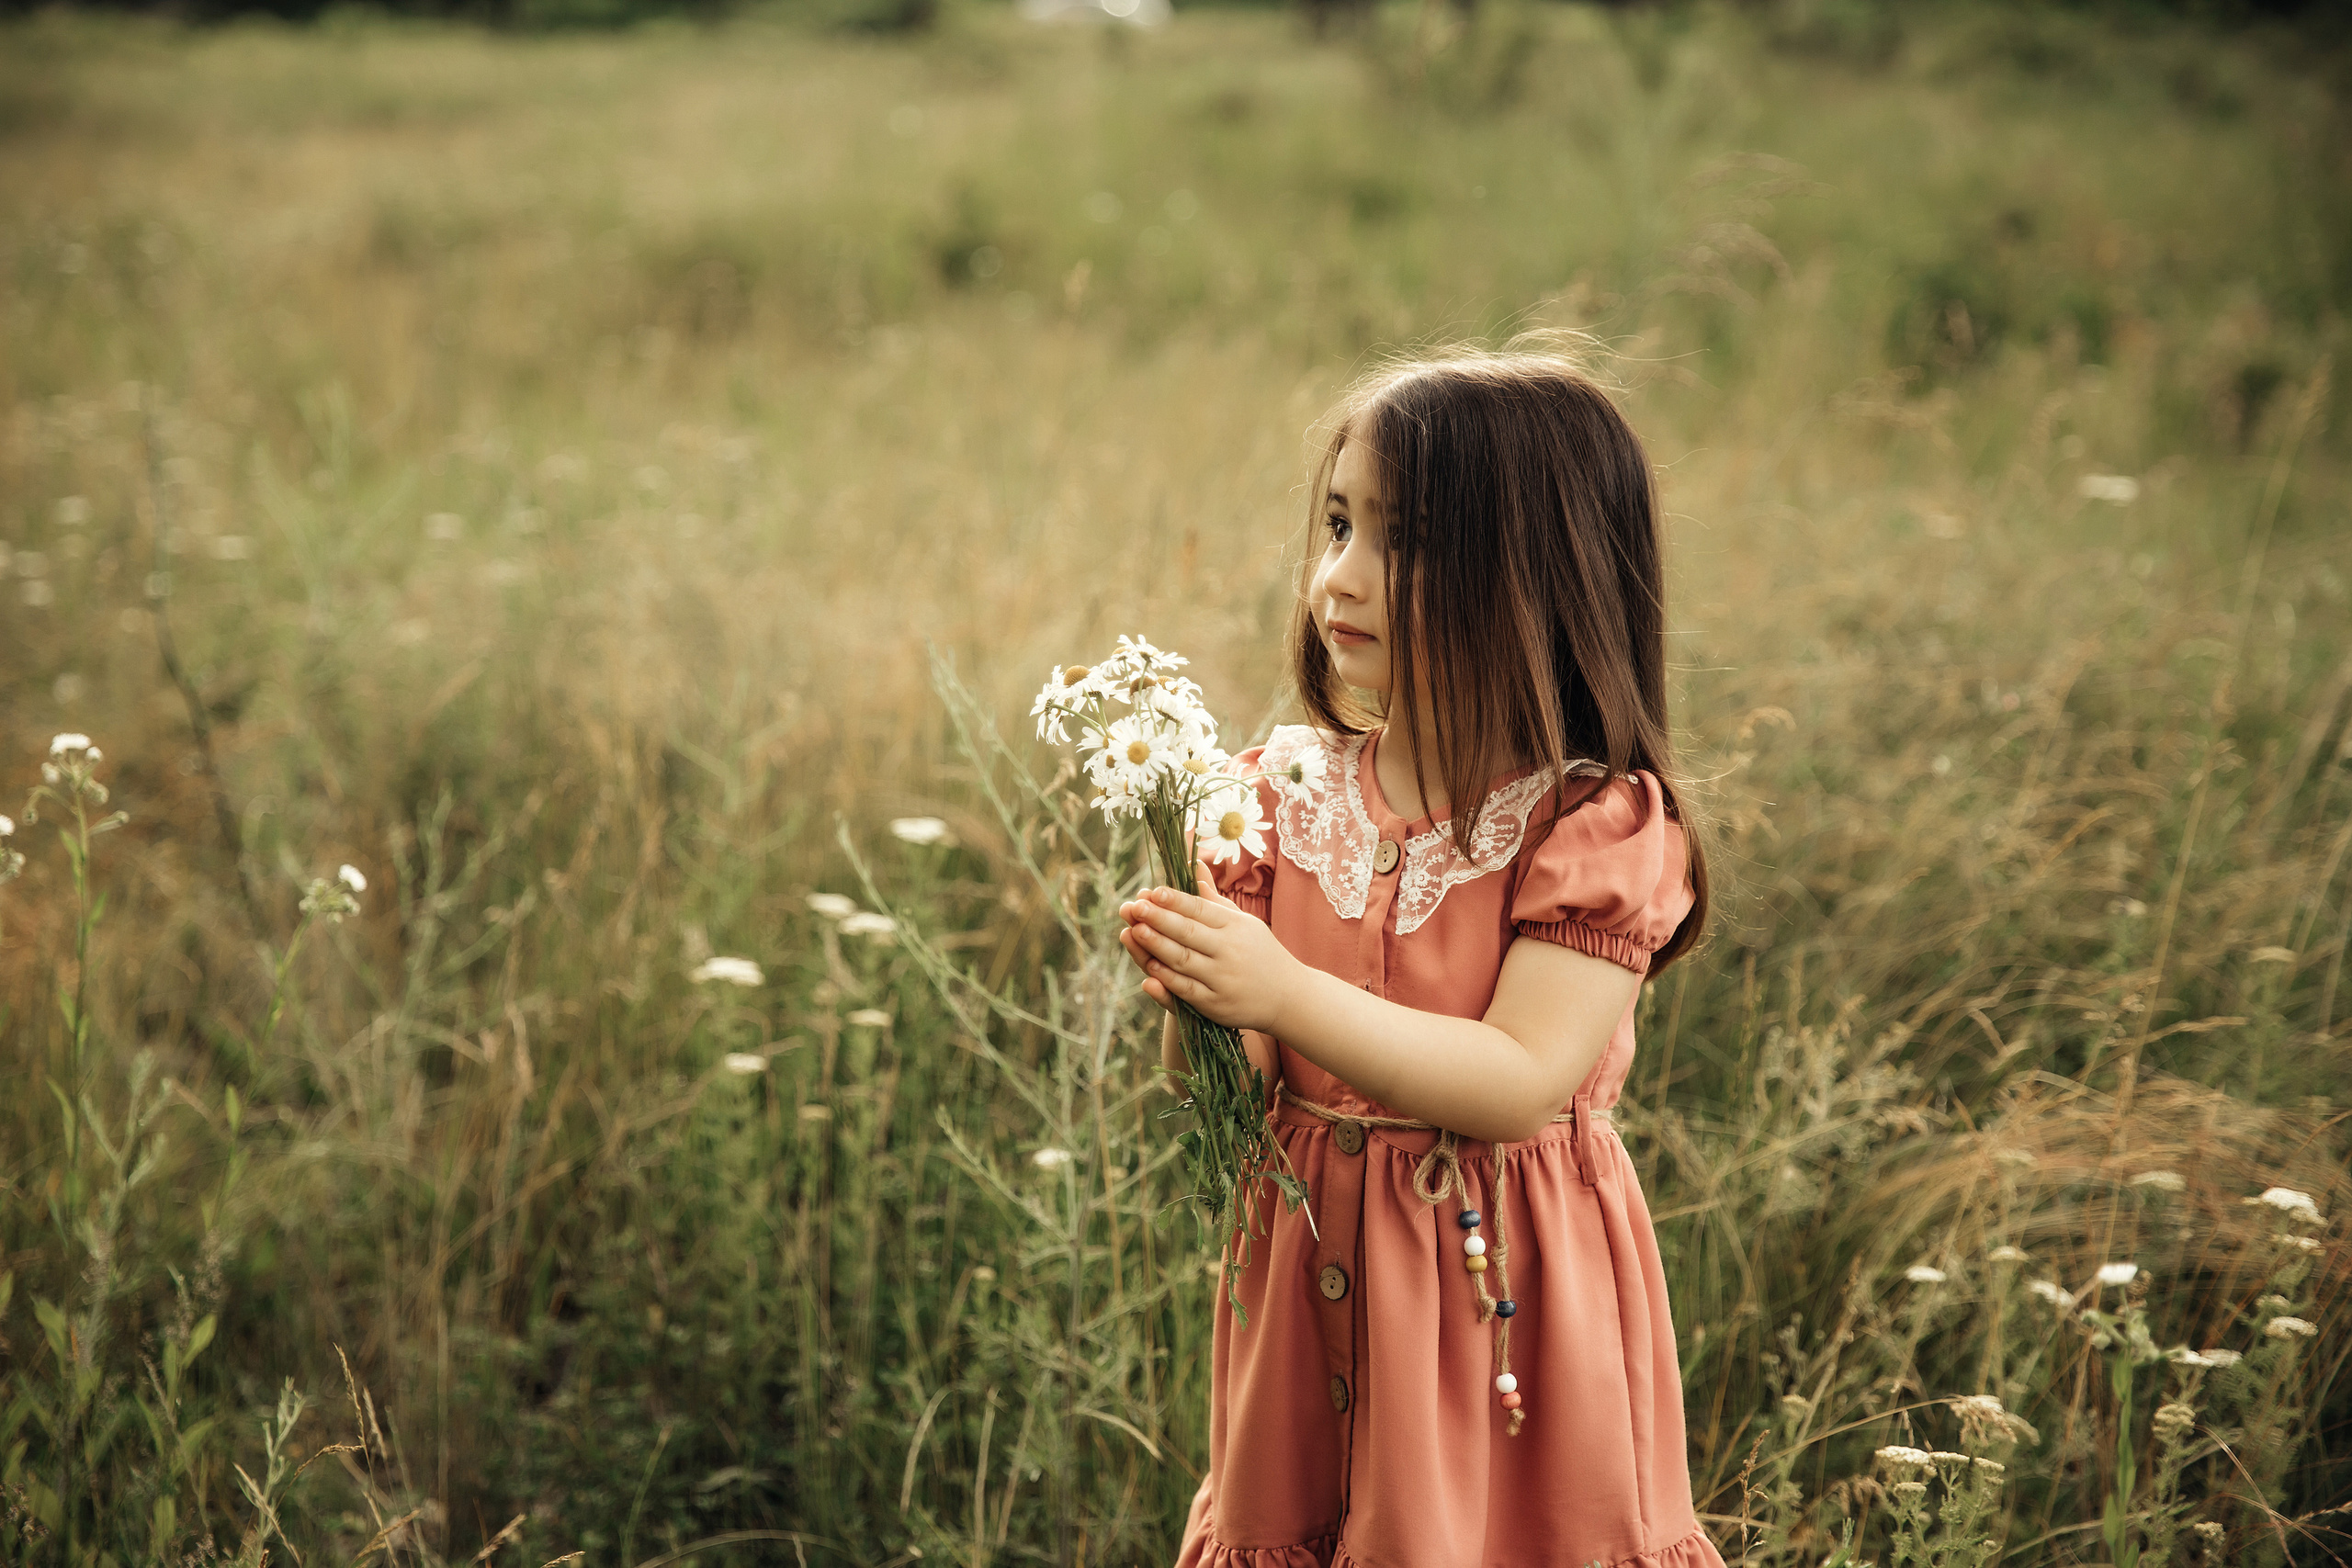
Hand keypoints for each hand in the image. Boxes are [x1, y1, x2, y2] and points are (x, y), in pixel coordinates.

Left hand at [1116, 853, 1300, 1036]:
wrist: (1288, 996)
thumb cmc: (1259, 952)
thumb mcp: (1243, 922)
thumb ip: (1214, 899)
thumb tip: (1194, 869)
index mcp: (1236, 925)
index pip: (1201, 910)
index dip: (1176, 900)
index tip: (1153, 891)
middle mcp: (1230, 950)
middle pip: (1189, 932)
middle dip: (1160, 919)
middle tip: (1135, 906)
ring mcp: (1223, 978)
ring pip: (1185, 960)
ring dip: (1158, 946)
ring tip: (1135, 931)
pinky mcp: (1217, 1004)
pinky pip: (1188, 990)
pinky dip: (1168, 980)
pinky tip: (1150, 968)